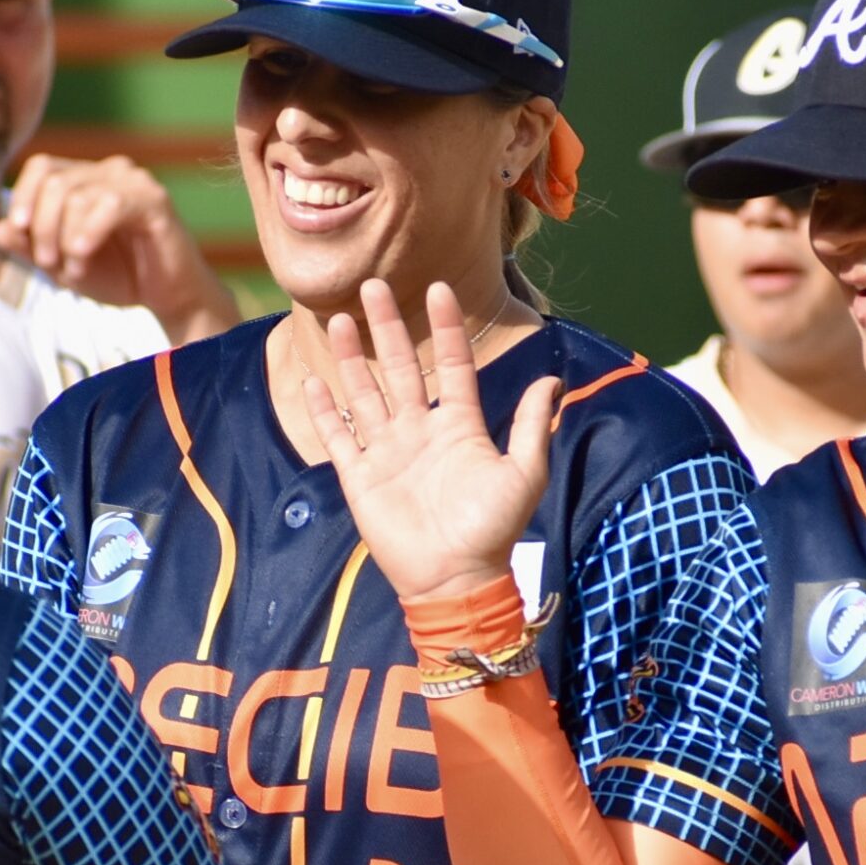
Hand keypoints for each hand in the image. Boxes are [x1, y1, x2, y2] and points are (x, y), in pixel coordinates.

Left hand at [0, 153, 236, 338]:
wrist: (171, 299)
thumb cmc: (120, 277)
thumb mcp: (63, 265)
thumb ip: (30, 246)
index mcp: (88, 179)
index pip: (41, 167)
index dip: (22, 196)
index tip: (18, 232)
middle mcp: (110, 171)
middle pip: (54, 182)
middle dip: (42, 228)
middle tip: (49, 264)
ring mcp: (134, 181)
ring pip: (76, 196)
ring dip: (65, 240)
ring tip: (75, 270)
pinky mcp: (154, 199)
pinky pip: (109, 205)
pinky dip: (87, 235)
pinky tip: (83, 258)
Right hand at [305, 280, 561, 603]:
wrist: (454, 579)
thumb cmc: (492, 530)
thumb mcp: (523, 473)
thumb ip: (532, 426)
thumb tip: (552, 382)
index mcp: (459, 426)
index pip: (450, 365)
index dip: (444, 328)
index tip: (438, 289)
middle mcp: (420, 431)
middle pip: (399, 368)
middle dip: (386, 328)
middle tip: (372, 286)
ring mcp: (387, 452)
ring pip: (365, 394)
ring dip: (351, 358)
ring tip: (337, 320)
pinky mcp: (360, 477)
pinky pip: (338, 437)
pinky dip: (324, 410)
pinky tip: (313, 380)